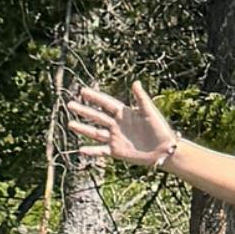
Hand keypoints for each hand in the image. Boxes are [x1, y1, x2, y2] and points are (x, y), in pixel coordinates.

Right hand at [64, 80, 182, 170]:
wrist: (164, 150)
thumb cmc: (160, 129)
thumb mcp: (150, 112)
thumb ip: (141, 98)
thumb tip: (135, 82)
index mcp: (125, 113)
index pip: (106, 103)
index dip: (95, 97)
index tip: (82, 91)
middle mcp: (117, 125)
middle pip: (97, 116)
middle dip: (83, 110)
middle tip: (70, 104)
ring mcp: (115, 138)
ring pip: (95, 132)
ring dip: (83, 128)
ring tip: (70, 123)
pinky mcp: (116, 151)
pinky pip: (101, 151)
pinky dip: (91, 151)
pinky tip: (80, 150)